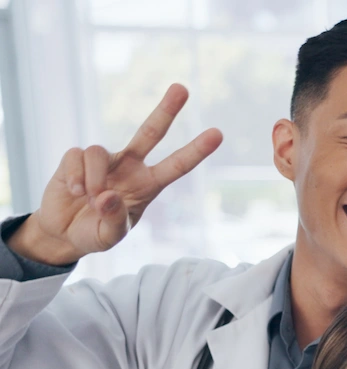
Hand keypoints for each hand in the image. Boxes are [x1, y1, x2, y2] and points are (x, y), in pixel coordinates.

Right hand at [10, 84, 222, 264]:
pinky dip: (75, 178)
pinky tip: (73, 192)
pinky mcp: (75, 158)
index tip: (217, 134)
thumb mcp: (110, 235)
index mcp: (147, 185)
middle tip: (182, 88)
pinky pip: (77, 156)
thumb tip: (107, 196)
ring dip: (92, 179)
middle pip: (151, 132)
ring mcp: (103, 160)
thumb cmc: (94, 232)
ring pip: (99, 152)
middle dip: (166, 110)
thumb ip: (114, 219)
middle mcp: (129, 167)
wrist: (64, 232)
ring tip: (87, 199)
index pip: (176, 166)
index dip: (196, 150)